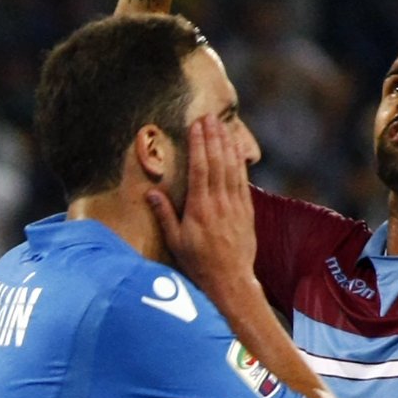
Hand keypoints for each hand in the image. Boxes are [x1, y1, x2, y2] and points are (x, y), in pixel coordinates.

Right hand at [147, 115, 257, 303]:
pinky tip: (237, 150)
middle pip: (217, 162)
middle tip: (208, 117)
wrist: (230, 281)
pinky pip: (243, 181)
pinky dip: (240, 162)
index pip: (200, 168)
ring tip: (222, 126)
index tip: (195, 126)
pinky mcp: (246, 210)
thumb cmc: (198, 263)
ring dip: (227, 145)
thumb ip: (164, 215)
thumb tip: (151, 192)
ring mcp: (235, 205)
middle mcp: (219, 203)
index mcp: (199, 208)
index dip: (198, 144)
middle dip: (212, 137)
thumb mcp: (175, 241)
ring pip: (232, 168)